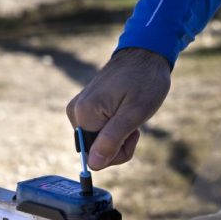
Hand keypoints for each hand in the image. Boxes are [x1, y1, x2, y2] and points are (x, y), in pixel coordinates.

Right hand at [66, 48, 170, 169]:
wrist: (145, 54)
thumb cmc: (144, 81)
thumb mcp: (134, 114)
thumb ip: (111, 140)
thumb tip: (92, 165)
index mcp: (84, 114)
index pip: (94, 156)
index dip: (118, 151)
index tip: (133, 133)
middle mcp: (75, 112)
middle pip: (95, 151)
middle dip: (120, 144)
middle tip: (134, 124)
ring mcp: (78, 109)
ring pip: (98, 142)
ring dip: (120, 136)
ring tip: (131, 114)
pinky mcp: (85, 108)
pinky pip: (98, 131)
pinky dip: (116, 128)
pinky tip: (125, 112)